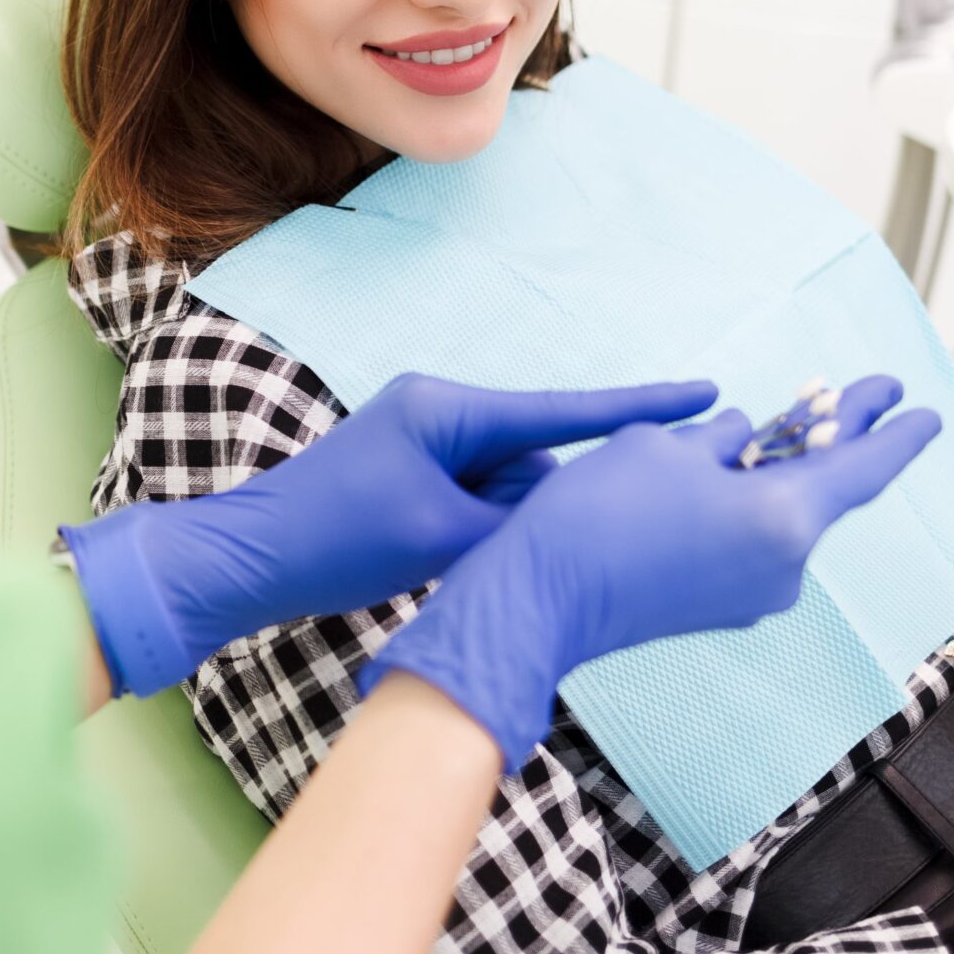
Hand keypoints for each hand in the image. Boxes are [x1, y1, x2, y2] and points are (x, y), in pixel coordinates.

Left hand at [64, 374, 718, 698]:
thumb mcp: (441, 536)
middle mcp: (442, 416)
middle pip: (536, 459)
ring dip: (511, 527)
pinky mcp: (415, 481)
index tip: (704, 391)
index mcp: (450, 410)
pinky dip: (486, 534)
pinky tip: (466, 561)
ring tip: (473, 555)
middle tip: (544, 526)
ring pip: (509, 489)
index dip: (638, 408)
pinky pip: (479, 503)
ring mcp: (426, 448)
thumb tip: (565, 512)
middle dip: (550, 500)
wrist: (250, 559)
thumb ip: (517, 522)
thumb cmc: (334, 540)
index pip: (564, 412)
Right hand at [360, 376, 941, 766]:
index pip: (864, 468)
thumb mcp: (665, 445)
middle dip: (835, 439)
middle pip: (821, 490)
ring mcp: (753, 595)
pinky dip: (746, 506)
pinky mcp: (718, 607)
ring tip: (770, 430)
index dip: (897, 434)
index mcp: (785, 519)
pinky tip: (720, 479)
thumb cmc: (603, 512)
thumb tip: (742, 444)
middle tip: (860, 396)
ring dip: (779, 474)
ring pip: (779, 516)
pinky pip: (749, 542)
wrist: (542, 601)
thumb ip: (722, 439)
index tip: (925, 410)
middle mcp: (784, 565)